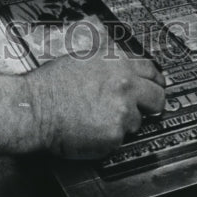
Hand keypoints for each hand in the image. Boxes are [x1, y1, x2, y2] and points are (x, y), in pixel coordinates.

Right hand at [24, 52, 165, 159]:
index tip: (156, 86)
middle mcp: (125, 83)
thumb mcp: (84, 58)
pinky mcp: (115, 133)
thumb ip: (109, 62)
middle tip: (146, 109)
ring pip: (138, 120)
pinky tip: (93, 128)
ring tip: (100, 118)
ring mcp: (123, 109)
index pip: (151, 70)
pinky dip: (110, 136)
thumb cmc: (52, 84)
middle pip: (158, 97)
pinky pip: (121, 138)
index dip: (155, 80)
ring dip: (125, 122)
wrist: (38, 107)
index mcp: (118, 62)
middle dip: (153, 104)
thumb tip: (122, 68)